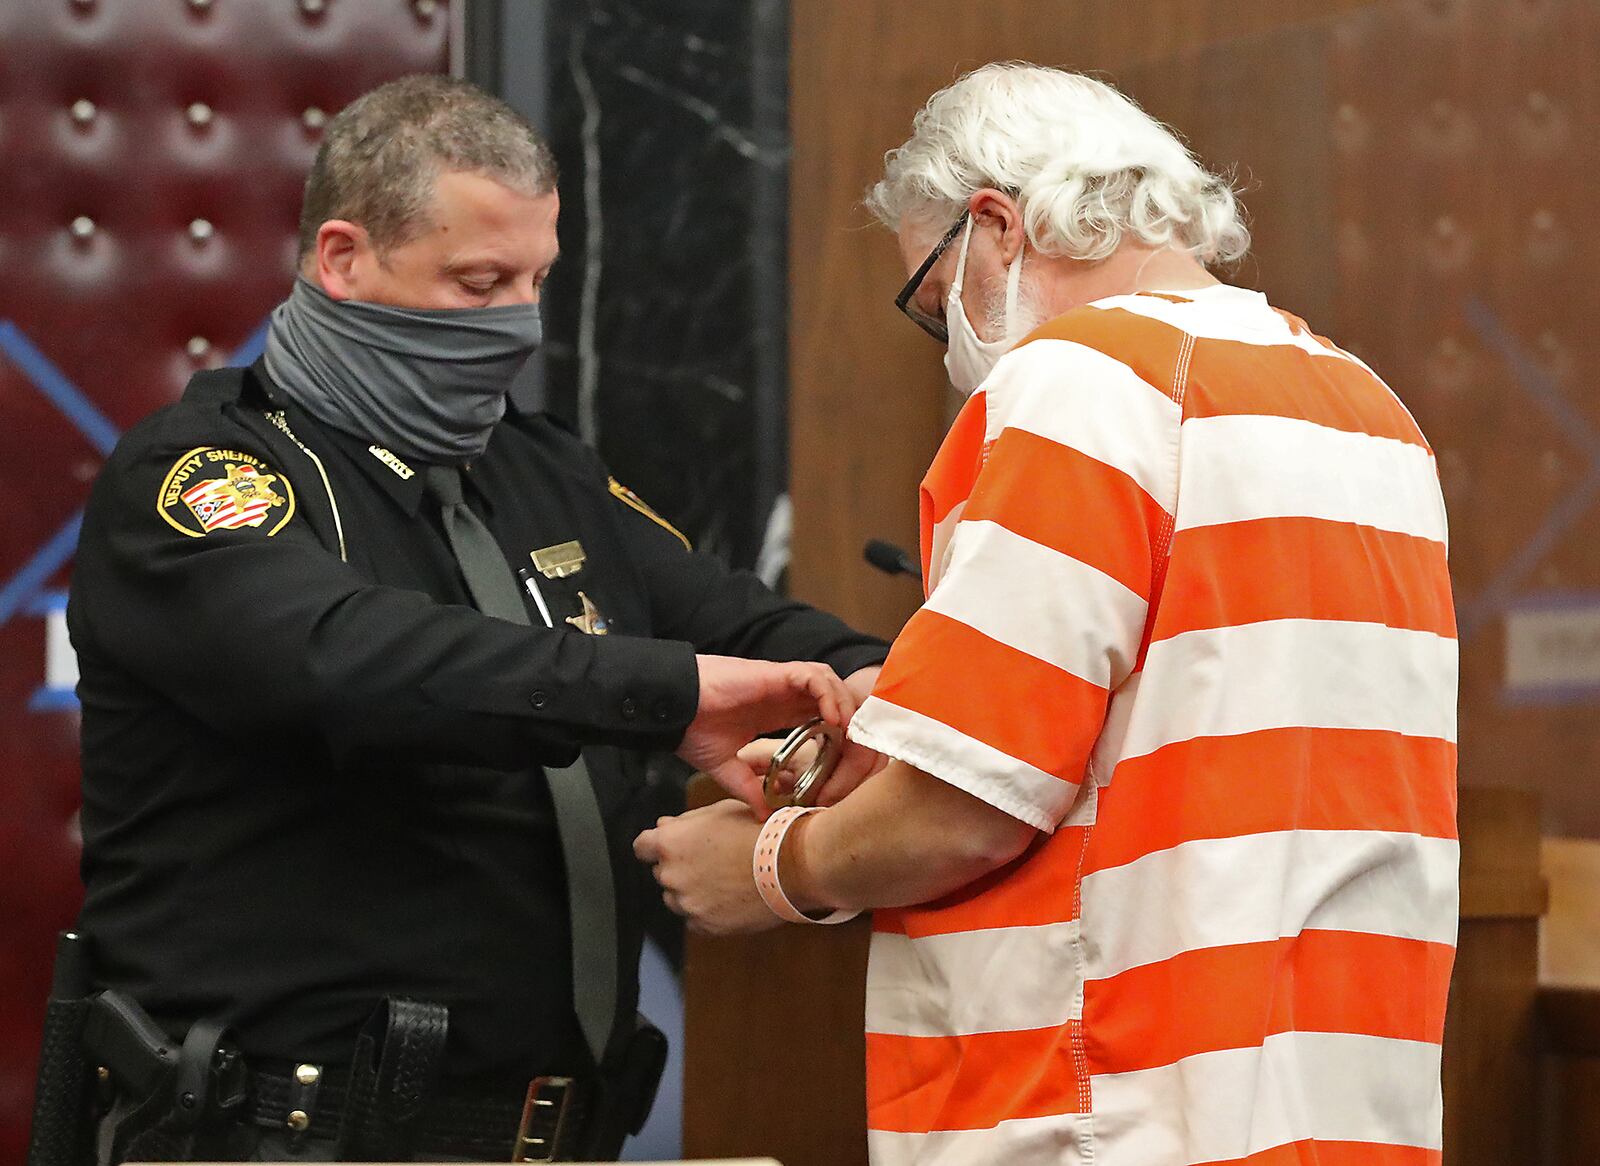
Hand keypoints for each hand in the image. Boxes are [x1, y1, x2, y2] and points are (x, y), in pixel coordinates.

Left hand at [634, 801, 778, 935]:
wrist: (791, 864)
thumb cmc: (758, 832)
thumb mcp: (720, 811)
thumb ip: (686, 822)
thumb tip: (665, 826)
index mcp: (671, 844)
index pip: (642, 847)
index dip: (656, 845)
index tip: (670, 847)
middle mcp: (672, 876)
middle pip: (662, 873)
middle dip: (680, 868)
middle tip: (711, 861)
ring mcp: (688, 904)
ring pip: (678, 899)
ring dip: (692, 892)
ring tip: (724, 880)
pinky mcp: (706, 926)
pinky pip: (697, 920)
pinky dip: (709, 911)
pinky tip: (730, 898)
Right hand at [678, 656, 857, 815]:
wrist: (670, 709)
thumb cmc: (691, 730)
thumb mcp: (725, 767)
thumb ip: (748, 788)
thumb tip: (764, 815)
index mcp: (775, 713)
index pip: (820, 716)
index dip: (837, 734)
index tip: (844, 759)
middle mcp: (783, 696)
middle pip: (831, 697)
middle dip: (849, 718)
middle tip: (855, 747)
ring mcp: (780, 683)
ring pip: (828, 682)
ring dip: (842, 705)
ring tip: (846, 734)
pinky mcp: (774, 673)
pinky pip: (813, 676)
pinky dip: (827, 694)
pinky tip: (830, 719)